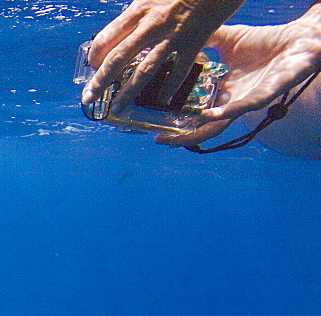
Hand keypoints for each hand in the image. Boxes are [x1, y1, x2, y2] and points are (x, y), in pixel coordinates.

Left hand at [81, 0, 243, 111]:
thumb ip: (138, 11)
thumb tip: (124, 27)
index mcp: (138, 9)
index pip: (107, 38)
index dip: (95, 56)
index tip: (91, 66)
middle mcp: (151, 24)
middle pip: (118, 58)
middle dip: (100, 81)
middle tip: (88, 98)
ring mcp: (173, 35)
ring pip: (144, 70)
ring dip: (128, 92)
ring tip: (117, 107)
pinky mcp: (195, 41)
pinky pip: (180, 70)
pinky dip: (171, 87)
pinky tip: (164, 100)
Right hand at [158, 7, 320, 146]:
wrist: (297, 37)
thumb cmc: (266, 41)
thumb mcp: (228, 39)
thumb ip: (206, 41)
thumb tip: (180, 36)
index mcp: (224, 91)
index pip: (197, 114)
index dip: (178, 123)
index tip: (157, 128)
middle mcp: (233, 101)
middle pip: (205, 128)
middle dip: (182, 138)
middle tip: (161, 141)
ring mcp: (248, 101)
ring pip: (222, 125)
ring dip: (199, 132)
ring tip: (177, 138)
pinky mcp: (265, 95)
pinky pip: (244, 108)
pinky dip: (226, 113)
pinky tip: (209, 115)